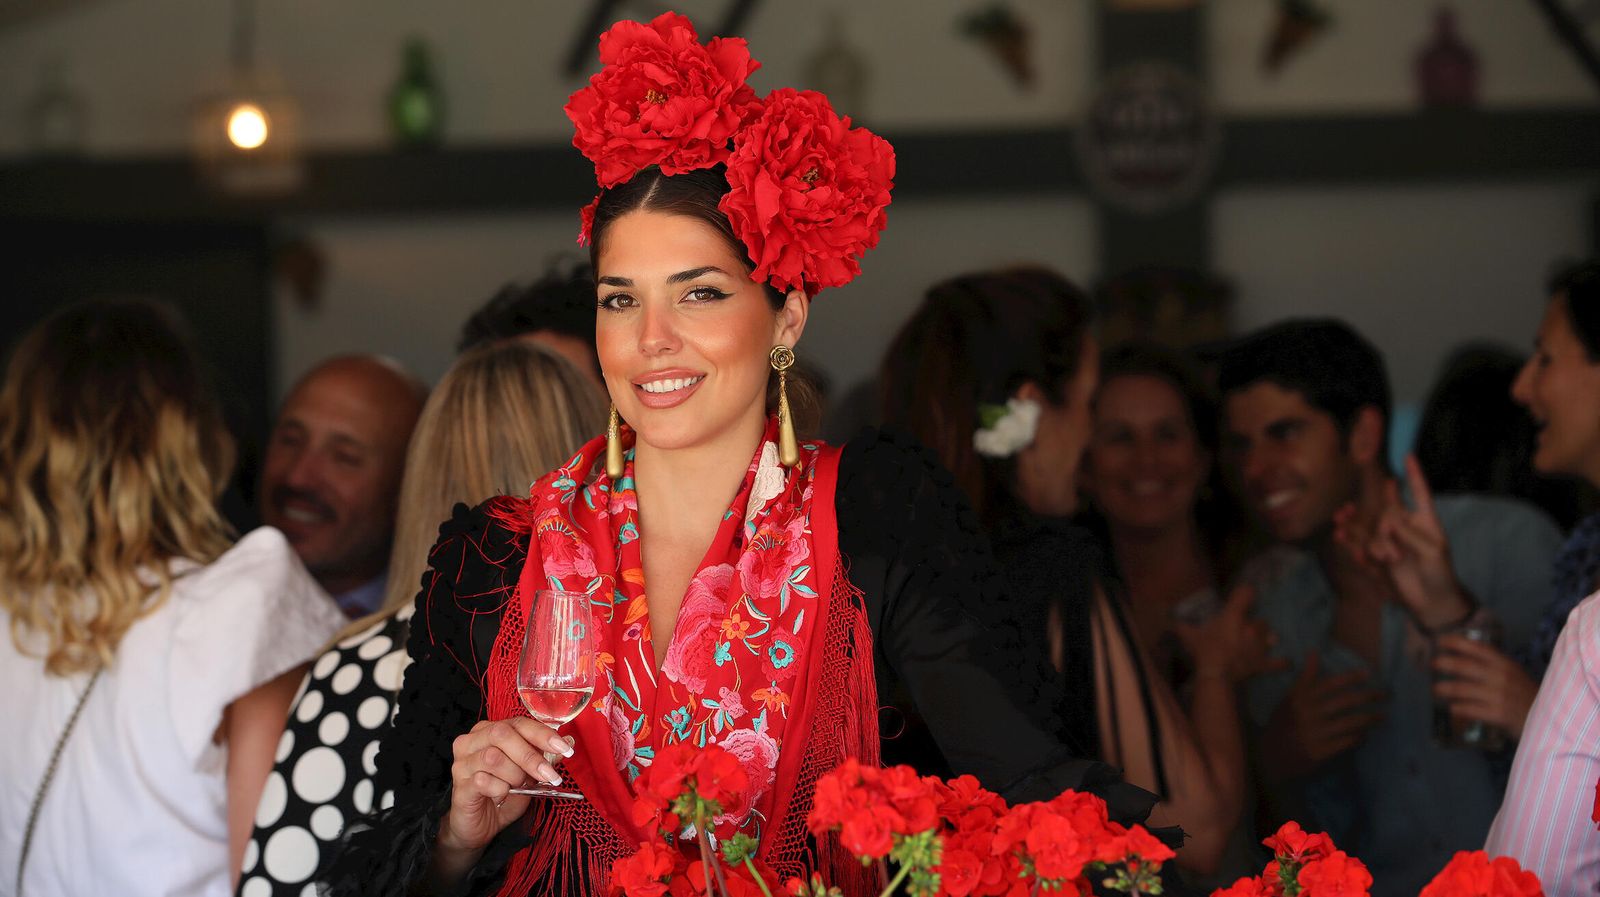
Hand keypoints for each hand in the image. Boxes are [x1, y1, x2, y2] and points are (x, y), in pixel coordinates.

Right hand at [440, 717, 573, 854]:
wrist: (478, 825)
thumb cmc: (502, 794)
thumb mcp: (529, 775)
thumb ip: (543, 758)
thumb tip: (567, 744)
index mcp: (489, 731)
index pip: (518, 723)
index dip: (543, 734)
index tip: (565, 749)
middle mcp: (472, 741)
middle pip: (502, 734)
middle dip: (530, 756)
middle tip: (549, 775)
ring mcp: (462, 762)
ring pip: (493, 757)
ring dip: (515, 775)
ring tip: (518, 787)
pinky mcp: (459, 785)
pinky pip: (483, 781)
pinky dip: (500, 790)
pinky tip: (501, 796)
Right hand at [1176, 584, 1288, 683]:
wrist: (1217, 673)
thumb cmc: (1203, 650)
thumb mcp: (1189, 635)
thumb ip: (1181, 627)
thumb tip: (1171, 621)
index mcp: (1234, 616)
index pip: (1246, 593)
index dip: (1247, 591)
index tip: (1246, 593)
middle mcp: (1250, 627)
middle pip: (1261, 619)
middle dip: (1256, 623)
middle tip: (1247, 628)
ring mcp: (1259, 645)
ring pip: (1270, 637)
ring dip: (1267, 638)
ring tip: (1264, 641)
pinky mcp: (1263, 663)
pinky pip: (1278, 662)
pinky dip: (1282, 662)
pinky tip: (1287, 661)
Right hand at [1262, 650, 1385, 781]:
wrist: (1271, 754)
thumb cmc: (1284, 722)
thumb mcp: (1290, 698)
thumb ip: (1306, 677)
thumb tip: (1314, 652)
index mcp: (1302, 699)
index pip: (1330, 684)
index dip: (1350, 677)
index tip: (1369, 673)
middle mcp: (1308, 714)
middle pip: (1344, 701)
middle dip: (1367, 696)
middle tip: (1385, 695)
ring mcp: (1314, 733)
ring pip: (1348, 723)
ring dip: (1368, 719)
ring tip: (1382, 717)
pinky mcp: (1319, 751)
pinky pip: (1345, 742)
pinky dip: (1358, 738)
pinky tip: (1365, 735)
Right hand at [1333, 455, 1470, 630]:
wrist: (1430, 601)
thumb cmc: (1440, 574)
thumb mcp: (1434, 553)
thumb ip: (1413, 535)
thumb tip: (1390, 521)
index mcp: (1425, 521)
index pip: (1418, 493)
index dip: (1413, 475)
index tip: (1407, 456)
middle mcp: (1405, 527)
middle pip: (1385, 512)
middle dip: (1380, 526)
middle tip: (1389, 550)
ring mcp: (1389, 541)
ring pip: (1370, 529)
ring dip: (1363, 534)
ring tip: (1356, 537)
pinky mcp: (1377, 557)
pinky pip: (1360, 545)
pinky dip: (1353, 545)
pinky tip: (1348, 543)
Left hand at [1432, 635, 1537, 738]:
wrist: (1552, 721)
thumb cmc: (1527, 695)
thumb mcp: (1514, 674)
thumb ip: (1493, 666)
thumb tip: (1464, 657)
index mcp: (1505, 664)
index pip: (1478, 649)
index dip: (1457, 643)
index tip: (1440, 640)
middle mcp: (1501, 677)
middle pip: (1466, 666)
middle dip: (1445, 663)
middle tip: (1431, 663)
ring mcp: (1499, 695)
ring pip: (1464, 689)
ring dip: (1446, 688)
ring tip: (1435, 689)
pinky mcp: (1498, 714)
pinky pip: (1471, 709)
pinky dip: (1459, 708)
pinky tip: (1452, 709)